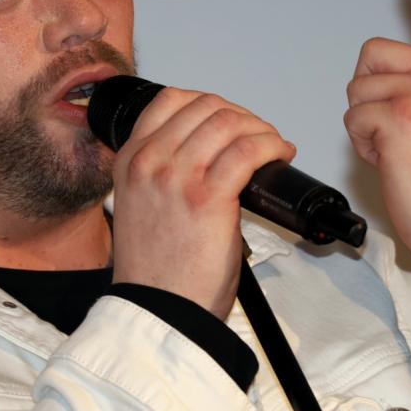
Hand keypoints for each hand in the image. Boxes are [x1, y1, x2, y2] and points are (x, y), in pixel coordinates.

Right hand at [110, 88, 295, 318]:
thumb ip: (161, 172)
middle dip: (241, 115)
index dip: (210, 103)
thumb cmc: (157, 270)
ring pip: (229, 122)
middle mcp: (150, 162)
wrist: (160, 311)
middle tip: (258, 135)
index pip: (170, 100)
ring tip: (272, 145)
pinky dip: (271, 145)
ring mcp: (177, 176)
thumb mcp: (141, 205)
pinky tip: (280, 155)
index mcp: (130, 160)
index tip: (230, 121)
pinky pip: (248, 150)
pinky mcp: (208, 196)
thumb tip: (208, 151)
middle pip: (205, 106)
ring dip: (260, 128)